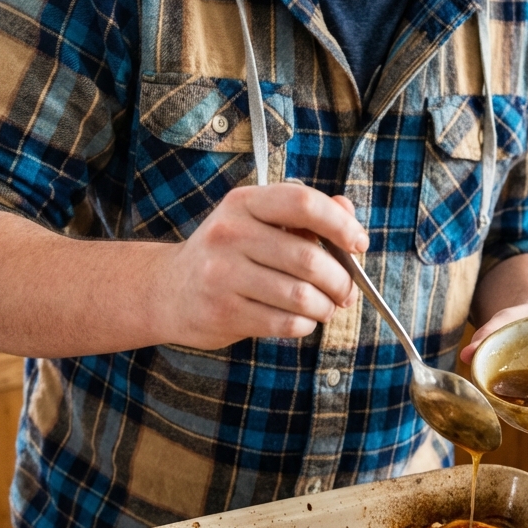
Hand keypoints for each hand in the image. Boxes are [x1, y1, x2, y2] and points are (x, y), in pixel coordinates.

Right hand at [161, 183, 367, 349]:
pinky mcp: (222, 311)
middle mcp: (230, 233)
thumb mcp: (258, 222)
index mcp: (245, 203)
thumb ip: (305, 215)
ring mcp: (222, 274)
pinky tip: (299, 320)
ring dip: (325, 307)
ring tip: (324, 307)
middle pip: (309, 258)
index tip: (359, 244)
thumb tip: (348, 211)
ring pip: (301, 296)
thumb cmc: (228, 255)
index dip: (341, 224)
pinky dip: (304, 325)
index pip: (304, 204)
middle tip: (346, 292)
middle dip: (340, 281)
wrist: (168, 290)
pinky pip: (285, 323)